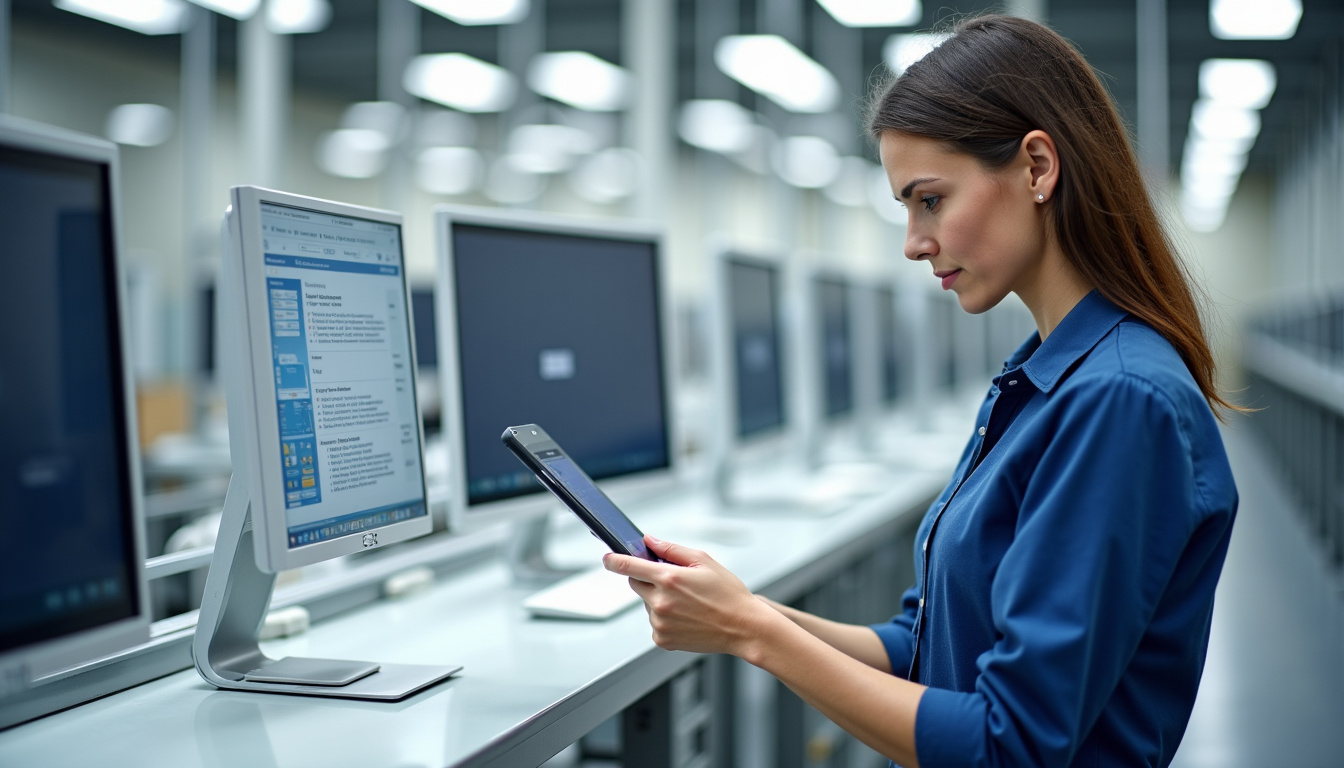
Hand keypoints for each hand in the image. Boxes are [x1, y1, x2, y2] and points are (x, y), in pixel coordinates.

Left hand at [603, 535, 774, 657]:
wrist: (743, 628)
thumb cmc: (728, 594)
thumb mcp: (704, 561)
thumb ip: (672, 549)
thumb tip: (649, 541)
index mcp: (669, 578)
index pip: (628, 566)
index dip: (614, 560)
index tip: (608, 559)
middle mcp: (660, 602)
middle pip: (636, 583)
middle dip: (647, 578)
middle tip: (672, 581)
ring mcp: (660, 622)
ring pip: (647, 603)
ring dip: (659, 599)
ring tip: (688, 602)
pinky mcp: (662, 639)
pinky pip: (654, 622)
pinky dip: (665, 618)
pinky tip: (686, 617)